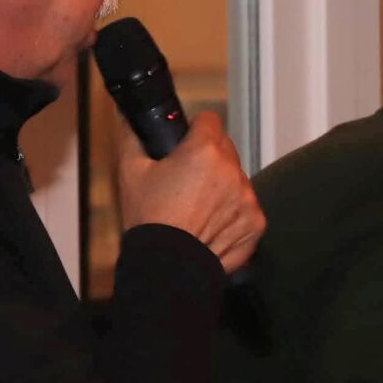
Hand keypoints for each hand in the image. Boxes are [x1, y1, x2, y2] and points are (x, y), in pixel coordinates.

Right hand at [114, 110, 263, 272]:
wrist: (166, 267)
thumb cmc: (148, 220)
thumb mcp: (131, 172)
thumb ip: (132, 136)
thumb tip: (127, 115)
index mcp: (204, 151)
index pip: (209, 120)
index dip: (195, 129)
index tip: (186, 142)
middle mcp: (231, 170)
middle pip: (225, 149)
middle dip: (209, 158)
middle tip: (186, 180)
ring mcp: (247, 198)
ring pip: (236, 178)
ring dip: (222, 186)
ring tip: (196, 207)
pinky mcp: (255, 223)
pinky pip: (246, 207)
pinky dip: (232, 213)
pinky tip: (210, 224)